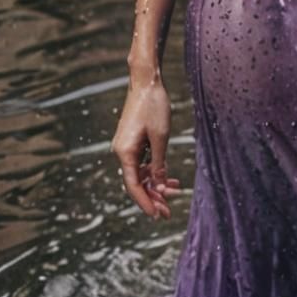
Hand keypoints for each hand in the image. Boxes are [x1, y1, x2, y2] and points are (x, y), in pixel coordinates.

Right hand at [110, 76, 182, 219]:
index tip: (157, 215)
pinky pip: (143, 162)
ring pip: (141, 173)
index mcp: (125, 152)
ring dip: (156, 184)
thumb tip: (159, 186)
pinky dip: (155, 171)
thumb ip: (159, 163)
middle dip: (153, 197)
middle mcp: (122, 151)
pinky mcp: (134, 140)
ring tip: (175, 192)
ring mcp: (127, 146)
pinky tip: (170, 178)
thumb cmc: (154, 106)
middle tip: (169, 212)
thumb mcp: (160, 137)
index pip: (133, 185)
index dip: (145, 202)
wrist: (147, 81)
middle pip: (137, 182)